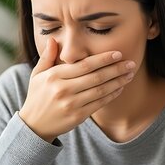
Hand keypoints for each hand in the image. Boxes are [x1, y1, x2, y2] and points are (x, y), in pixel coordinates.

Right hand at [19, 37, 135, 142]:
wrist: (34, 125)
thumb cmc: (37, 96)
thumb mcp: (37, 75)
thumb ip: (47, 57)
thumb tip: (52, 38)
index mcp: (54, 76)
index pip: (84, 65)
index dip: (103, 59)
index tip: (118, 53)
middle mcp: (63, 89)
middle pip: (96, 77)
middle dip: (116, 69)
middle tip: (131, 63)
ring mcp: (71, 104)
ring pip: (100, 90)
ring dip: (118, 82)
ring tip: (130, 74)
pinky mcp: (78, 116)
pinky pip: (99, 103)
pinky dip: (111, 95)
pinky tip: (120, 88)